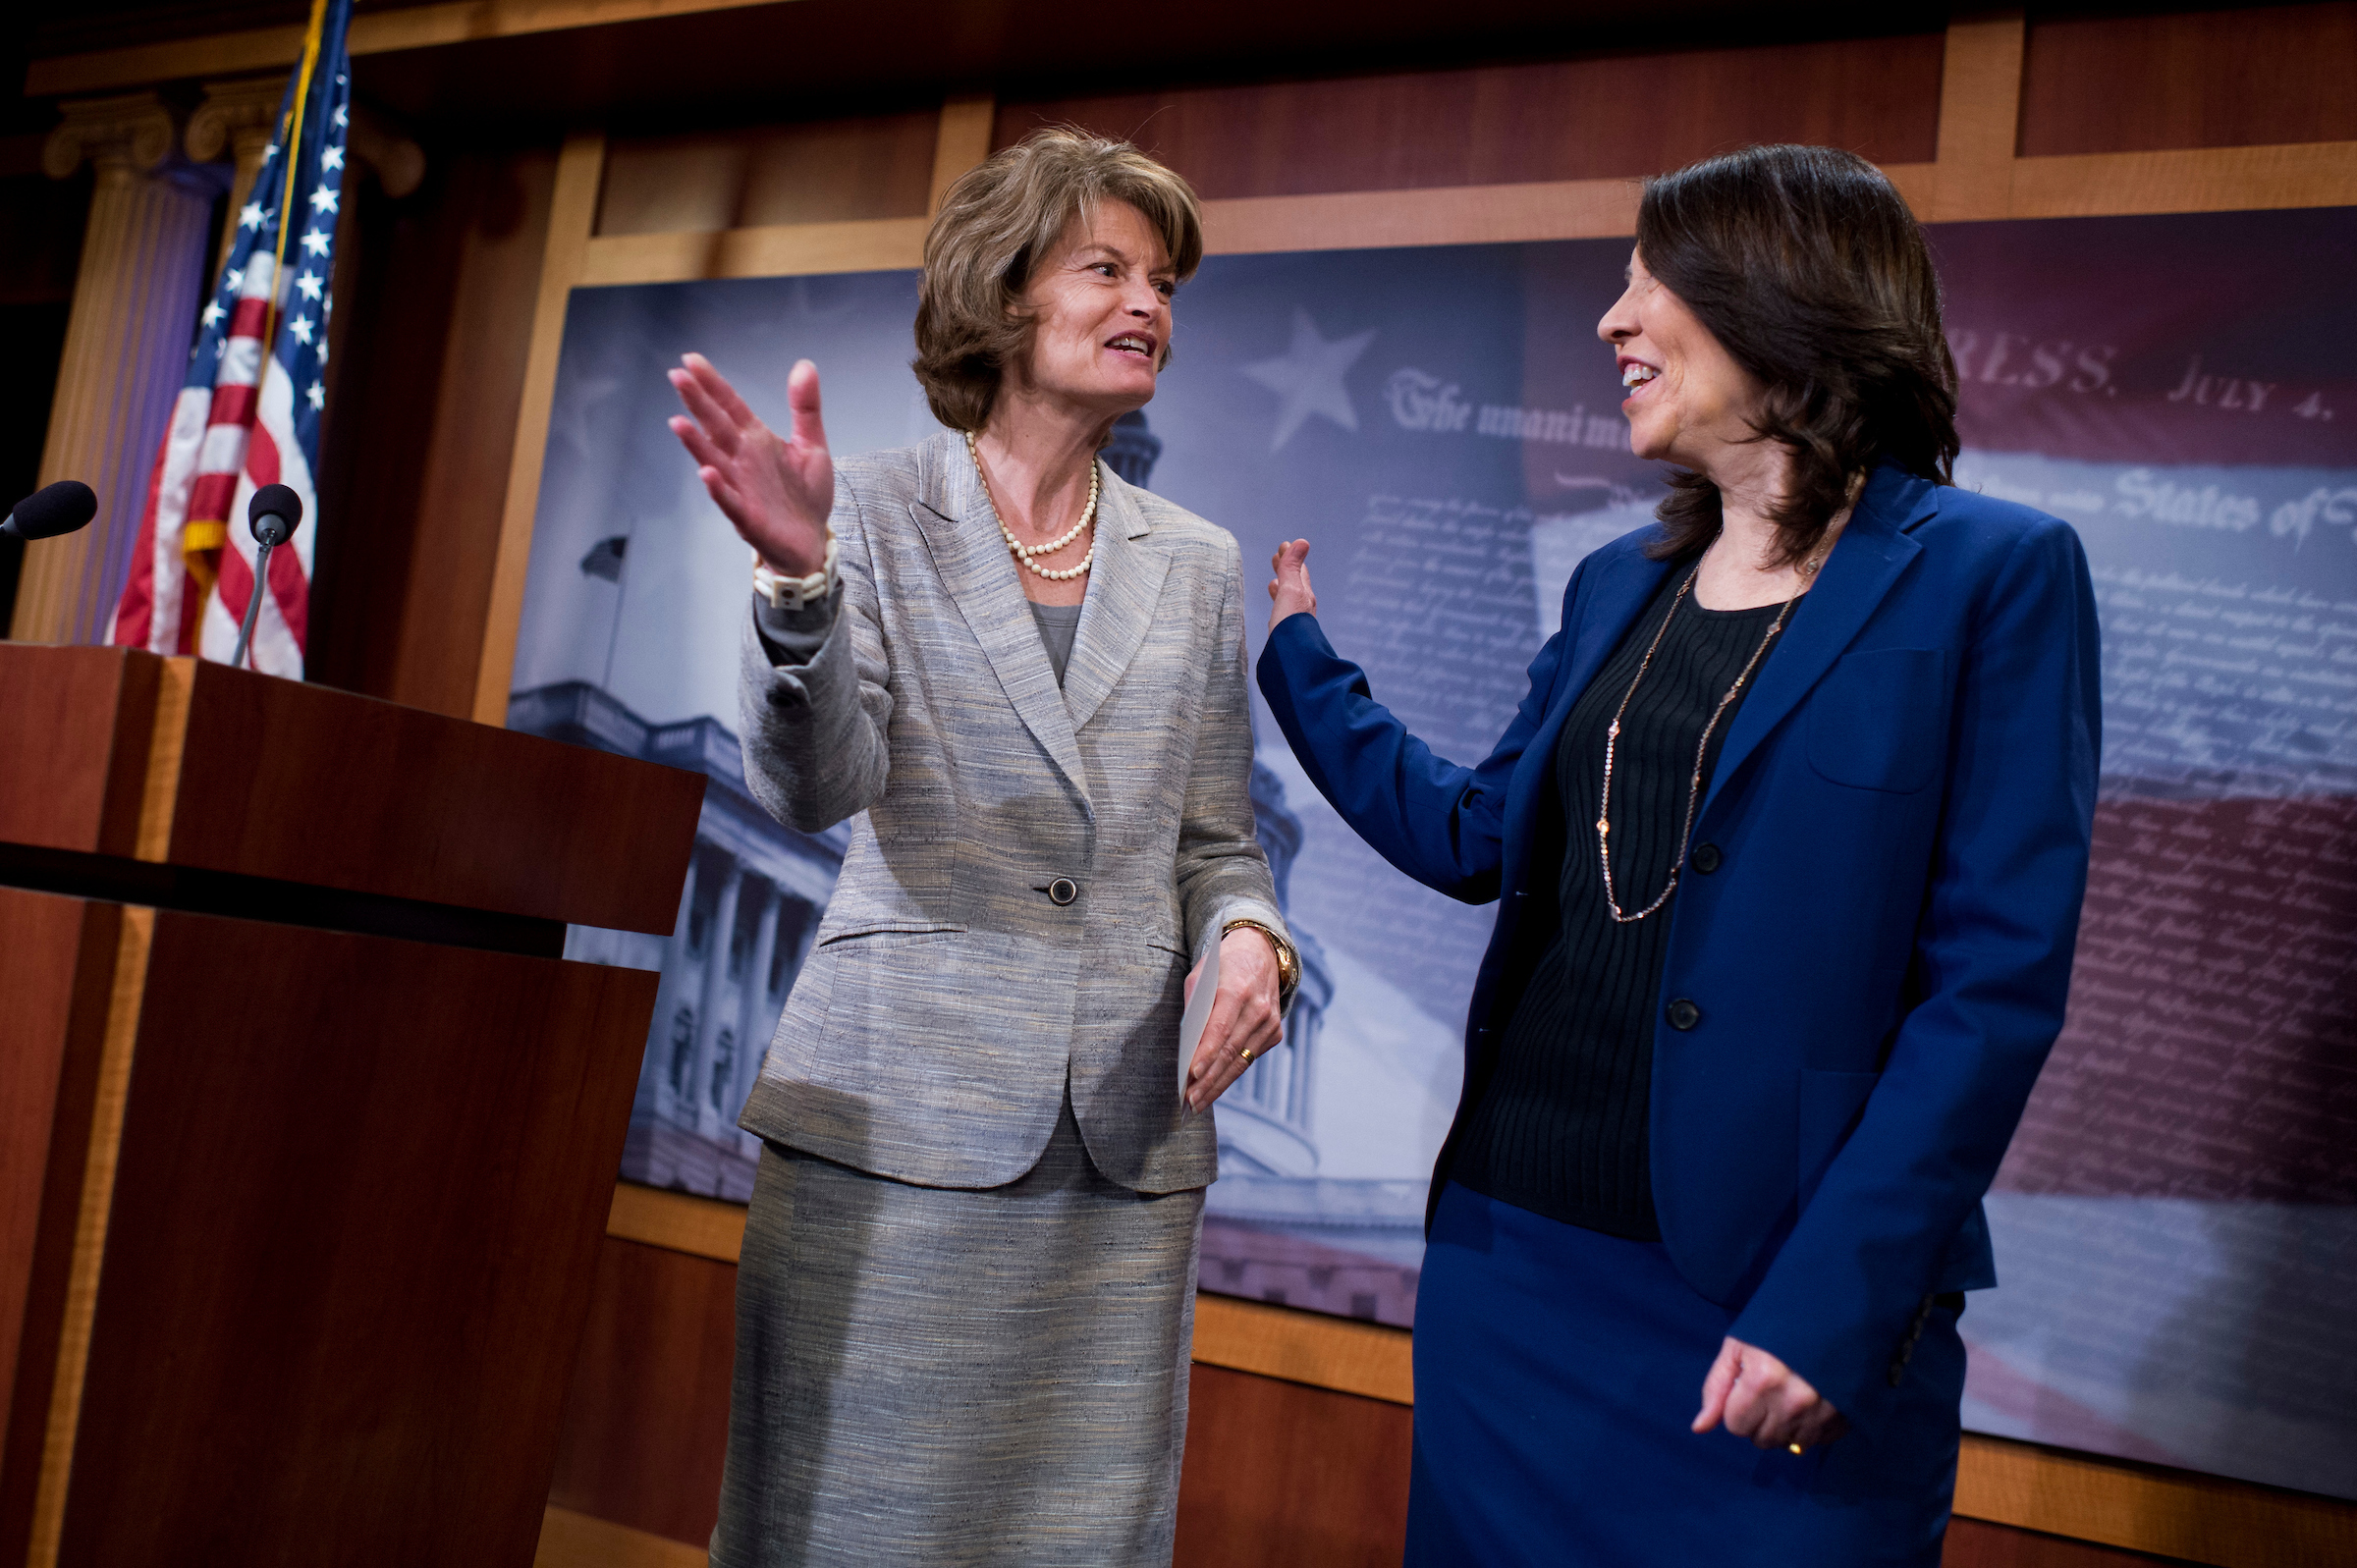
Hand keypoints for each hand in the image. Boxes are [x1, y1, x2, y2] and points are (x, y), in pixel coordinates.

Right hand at [667, 353, 833, 574]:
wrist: (811, 541)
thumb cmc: (805, 494)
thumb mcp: (812, 444)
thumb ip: (806, 407)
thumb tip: (804, 364)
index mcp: (757, 440)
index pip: (730, 406)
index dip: (713, 384)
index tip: (691, 359)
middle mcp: (743, 460)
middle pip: (716, 427)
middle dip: (697, 403)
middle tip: (677, 376)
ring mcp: (742, 487)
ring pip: (714, 461)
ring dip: (696, 444)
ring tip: (678, 422)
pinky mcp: (748, 517)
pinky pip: (729, 501)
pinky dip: (718, 489)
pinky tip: (707, 474)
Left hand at [1181, 927, 1283, 1113]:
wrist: (1262, 954)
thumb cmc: (1223, 966)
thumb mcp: (1201, 973)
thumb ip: (1192, 1004)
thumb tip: (1185, 1043)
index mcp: (1238, 989)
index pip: (1221, 1028)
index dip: (1206, 1053)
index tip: (1191, 1074)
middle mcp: (1258, 1009)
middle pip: (1230, 1051)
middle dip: (1208, 1079)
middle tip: (1189, 1100)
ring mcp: (1270, 1023)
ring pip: (1241, 1061)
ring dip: (1218, 1085)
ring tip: (1197, 1102)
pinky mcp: (1275, 1033)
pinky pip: (1249, 1059)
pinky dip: (1230, 1075)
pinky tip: (1214, 1088)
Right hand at [1267, 539, 1316, 629]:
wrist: (1291, 660)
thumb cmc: (1291, 625)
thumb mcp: (1290, 590)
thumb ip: (1291, 568)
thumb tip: (1302, 541)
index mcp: (1304, 594)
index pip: (1299, 570)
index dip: (1290, 557)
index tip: (1282, 546)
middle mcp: (1303, 607)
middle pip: (1295, 582)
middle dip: (1286, 569)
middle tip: (1276, 558)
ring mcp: (1296, 620)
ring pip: (1290, 597)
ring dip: (1282, 586)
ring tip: (1274, 582)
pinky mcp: (1288, 632)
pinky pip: (1285, 612)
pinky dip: (1279, 603)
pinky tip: (1276, 609)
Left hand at [1693, 1336, 1847, 1451]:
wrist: (1829, 1315)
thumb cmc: (1775, 1328)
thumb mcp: (1737, 1347)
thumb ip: (1716, 1387)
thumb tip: (1699, 1428)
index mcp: (1762, 1380)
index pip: (1735, 1426)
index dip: (1736, 1408)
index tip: (1747, 1389)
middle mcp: (1793, 1401)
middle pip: (1762, 1440)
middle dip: (1759, 1421)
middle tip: (1769, 1393)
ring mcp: (1821, 1412)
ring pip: (1789, 1445)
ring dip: (1785, 1427)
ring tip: (1790, 1396)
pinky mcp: (1842, 1417)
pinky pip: (1817, 1442)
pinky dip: (1811, 1429)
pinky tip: (1811, 1404)